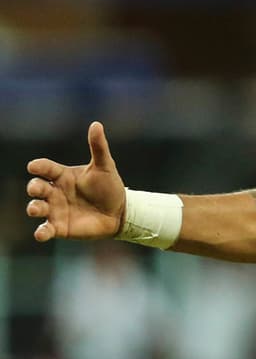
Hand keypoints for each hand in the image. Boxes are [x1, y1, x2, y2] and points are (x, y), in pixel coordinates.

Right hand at [26, 121, 126, 241]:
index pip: (45, 168)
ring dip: (33, 208)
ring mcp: (55, 210)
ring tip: (35, 209)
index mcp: (62, 175)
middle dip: (34, 187)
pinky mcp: (60, 227)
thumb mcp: (105, 167)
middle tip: (37, 188)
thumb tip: (96, 124)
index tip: (35, 166)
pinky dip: (41, 232)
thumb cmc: (110, 187)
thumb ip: (98, 147)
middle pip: (36, 187)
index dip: (38, 167)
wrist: (120, 213)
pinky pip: (45, 230)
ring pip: (36, 208)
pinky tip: (40, 234)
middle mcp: (54, 192)